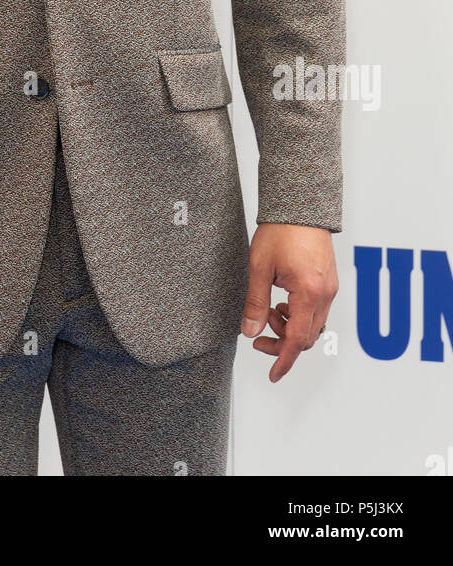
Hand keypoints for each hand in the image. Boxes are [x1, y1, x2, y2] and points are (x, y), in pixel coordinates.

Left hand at [240, 223, 337, 381]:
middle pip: (308, 337)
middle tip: (258, 336)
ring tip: (270, 312)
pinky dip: (299, 315)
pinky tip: (282, 302)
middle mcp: (325, 294)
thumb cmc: (280, 230)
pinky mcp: (329, 282)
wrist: (300, 205)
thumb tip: (249, 331)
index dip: (284, 360)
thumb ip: (255, 302)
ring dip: (291, 328)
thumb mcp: (259, 267)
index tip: (273, 374)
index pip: (298, 340)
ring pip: (314, 326)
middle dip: (283, 343)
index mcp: (309, 292)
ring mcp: (330, 288)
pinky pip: (317, 311)